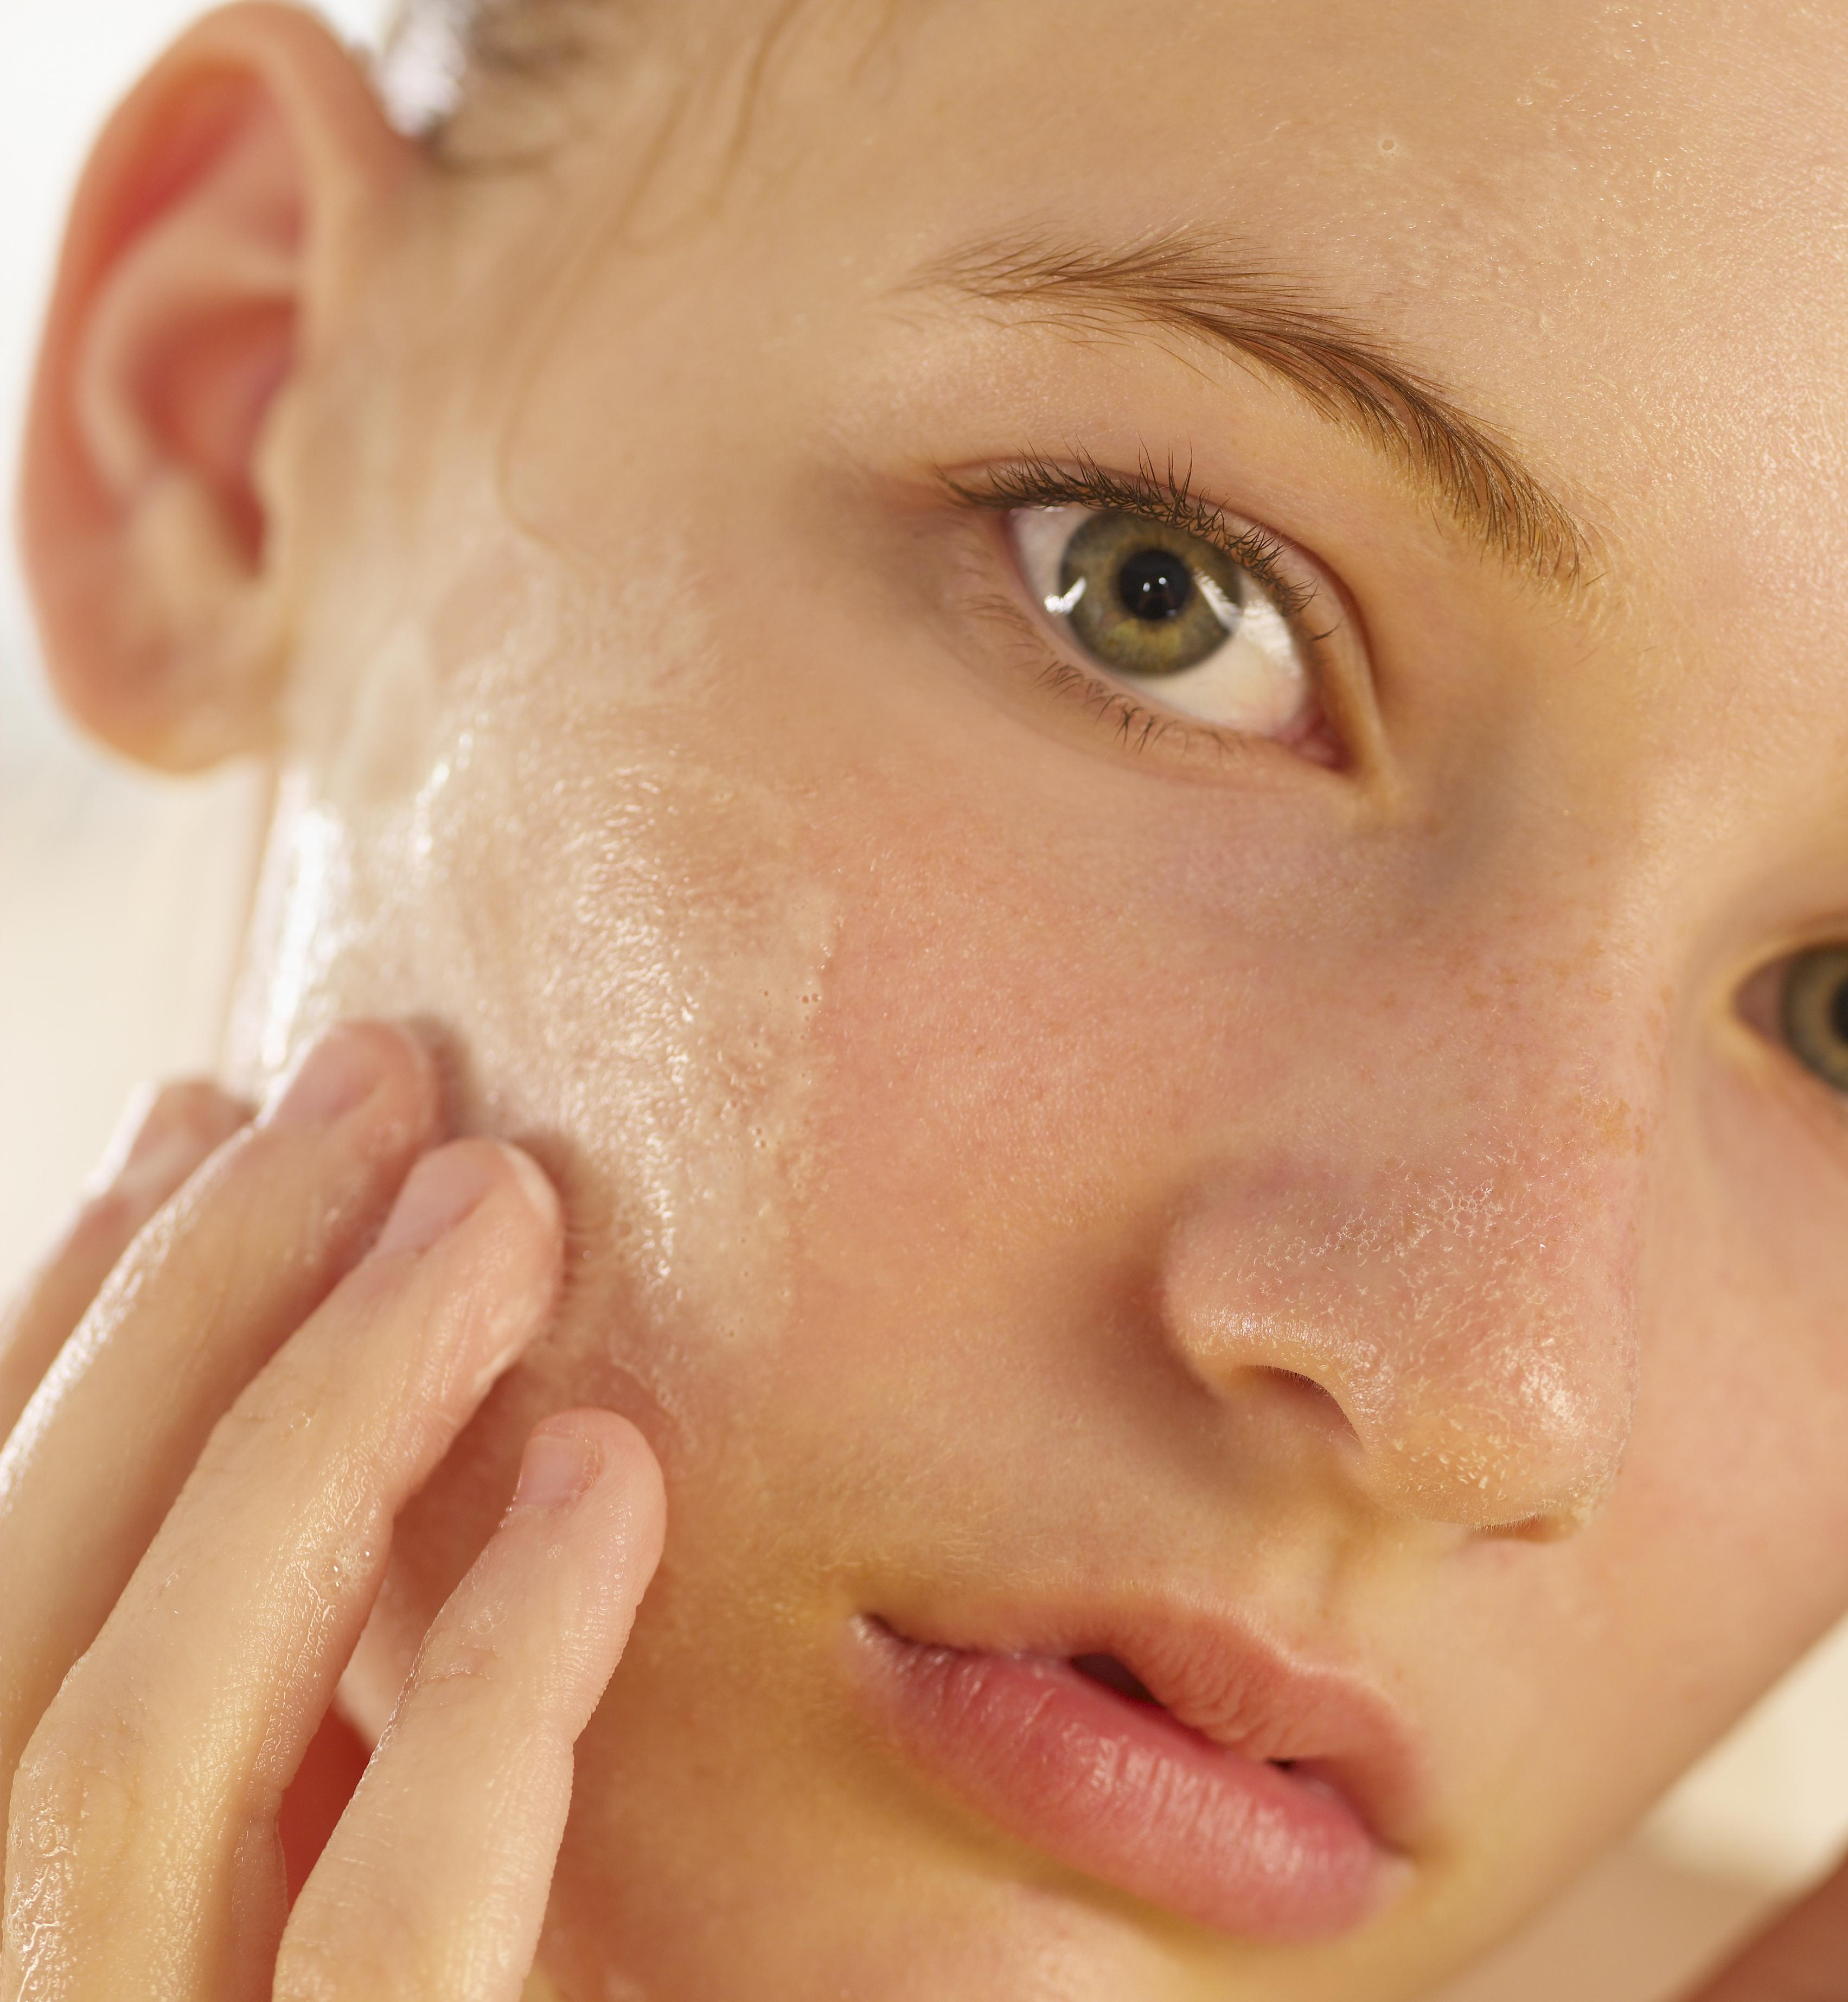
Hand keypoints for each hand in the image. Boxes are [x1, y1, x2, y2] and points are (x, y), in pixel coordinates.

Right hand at [0, 1023, 666, 1999]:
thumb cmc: (491, 1980)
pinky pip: (395, 1923)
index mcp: (34, 1897)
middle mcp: (30, 1966)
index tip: (202, 1117)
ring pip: (142, 1737)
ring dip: (318, 1425)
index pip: (1, 1585)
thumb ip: (310, 1744)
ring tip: (498, 1205)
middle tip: (376, 1073)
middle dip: (192, 1308)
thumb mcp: (341, 1885)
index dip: (76, 1331)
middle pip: (33, 1612)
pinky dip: (490, 1679)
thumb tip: (347, 1431)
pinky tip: (607, 1475)